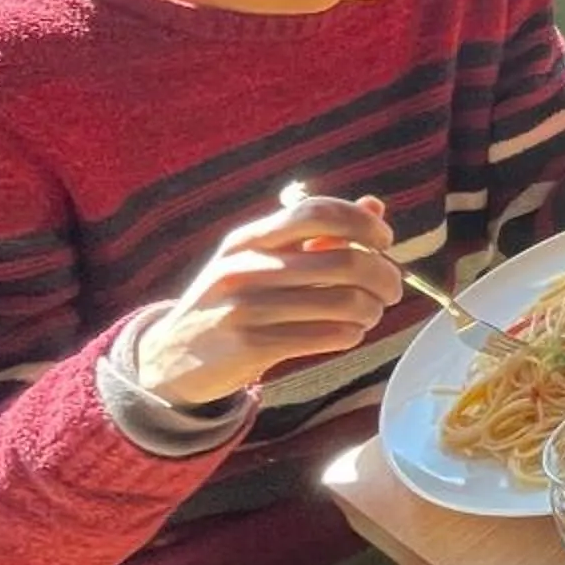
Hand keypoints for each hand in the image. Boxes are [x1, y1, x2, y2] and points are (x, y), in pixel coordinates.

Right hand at [131, 194, 401, 407]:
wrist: (172, 359)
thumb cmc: (232, 302)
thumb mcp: (261, 260)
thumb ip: (317, 234)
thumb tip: (374, 206)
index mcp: (249, 239)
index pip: (316, 212)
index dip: (361, 223)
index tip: (384, 240)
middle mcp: (244, 267)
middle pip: (343, 260)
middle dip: (383, 275)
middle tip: (392, 289)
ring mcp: (245, 307)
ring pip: (343, 302)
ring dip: (371, 309)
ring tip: (371, 313)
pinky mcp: (252, 346)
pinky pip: (326, 335)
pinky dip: (351, 334)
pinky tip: (349, 333)